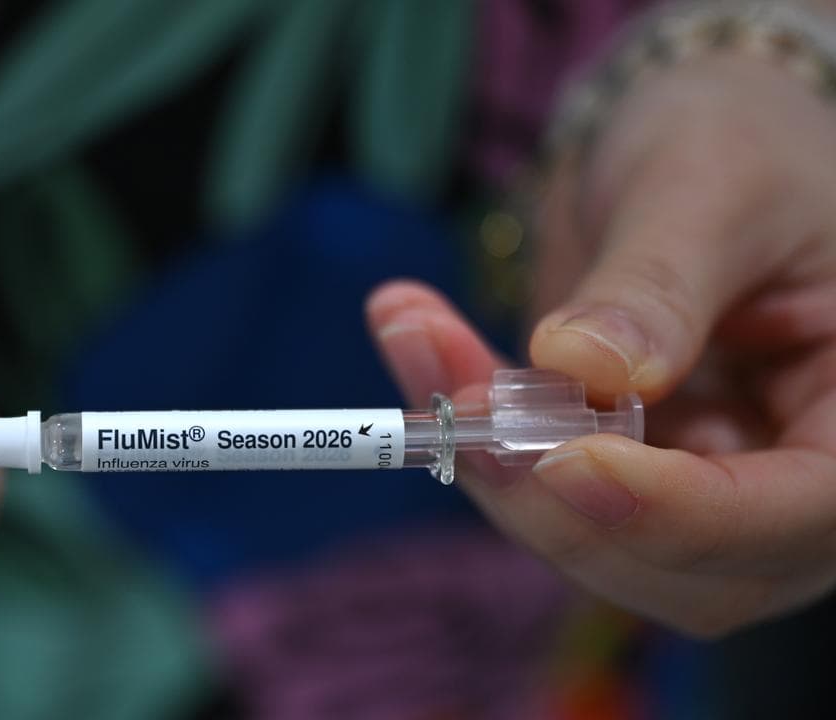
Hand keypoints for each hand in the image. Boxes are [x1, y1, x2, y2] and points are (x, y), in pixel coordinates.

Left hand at [368, 55, 835, 637]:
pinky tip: (418, 338)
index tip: (569, 461)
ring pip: (592, 542)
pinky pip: (539, 491)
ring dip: (489, 462)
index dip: (683, 512)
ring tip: (419, 335)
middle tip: (455, 398)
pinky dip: (473, 434)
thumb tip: (581, 366)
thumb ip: (659, 282)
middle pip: (682, 562)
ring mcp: (703, 490)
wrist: (686, 151)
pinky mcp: (619, 478)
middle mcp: (795, 477)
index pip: (801, 511)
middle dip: (551, 495)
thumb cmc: (738, 141)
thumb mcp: (713, 184)